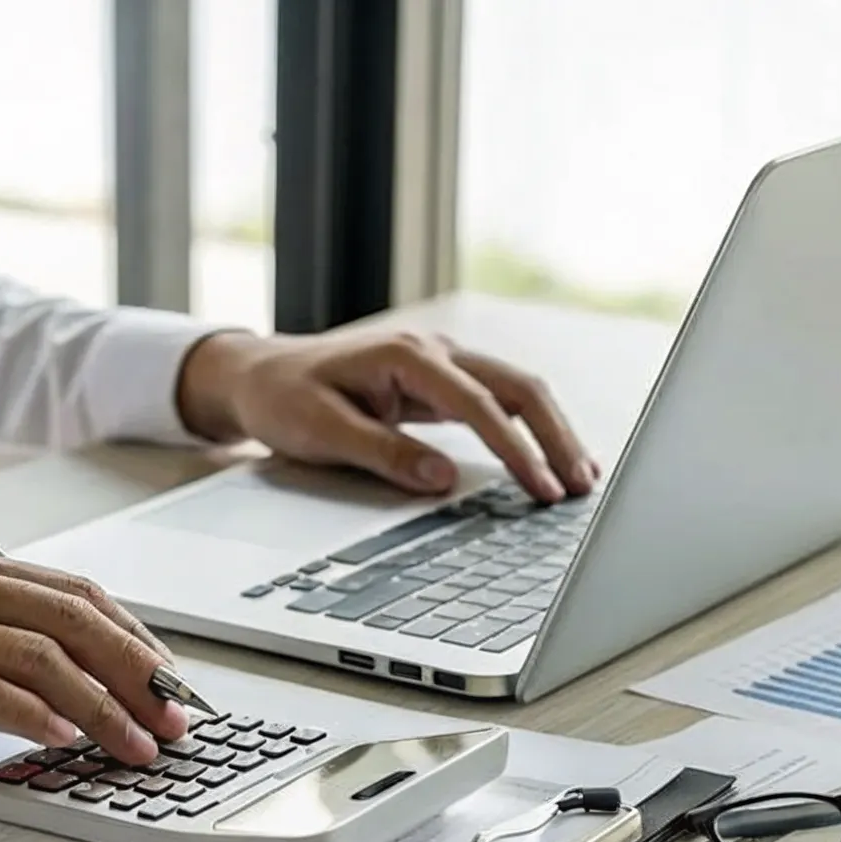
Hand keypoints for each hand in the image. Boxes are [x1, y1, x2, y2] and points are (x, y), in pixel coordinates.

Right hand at [0, 544, 186, 763]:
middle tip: (174, 718)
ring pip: (35, 656)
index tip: (173, 684)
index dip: (135, 639)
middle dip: (136, 672)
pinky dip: (29, 713)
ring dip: (99, 705)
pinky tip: (63, 736)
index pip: (77, 594)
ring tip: (133, 744)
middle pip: (70, 620)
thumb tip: (80, 670)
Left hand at [176, 330, 599, 501]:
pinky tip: (549, 459)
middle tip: (582, 487)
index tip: (541, 490)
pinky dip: (529, 429)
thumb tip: (441, 479)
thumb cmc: (282, 398)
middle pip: (517, 387)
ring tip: (582, 477)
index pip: (478, 404)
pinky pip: (498, 401)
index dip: (515, 450)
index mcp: (406, 356)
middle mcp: (432, 351)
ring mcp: (440, 364)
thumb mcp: (321, 431)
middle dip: (555, 437)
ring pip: (516, 391)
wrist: (257, 375)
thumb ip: (383, 453)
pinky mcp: (440, 382)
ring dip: (551, 432)